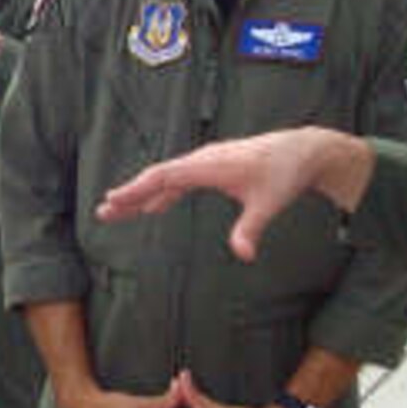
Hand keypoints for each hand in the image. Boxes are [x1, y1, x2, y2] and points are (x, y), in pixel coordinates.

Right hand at [97, 129, 367, 261]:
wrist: (303, 151)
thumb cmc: (286, 173)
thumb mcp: (270, 203)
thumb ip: (251, 228)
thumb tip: (244, 255)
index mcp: (211, 164)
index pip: (165, 176)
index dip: (138, 189)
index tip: (114, 200)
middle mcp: (204, 160)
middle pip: (158, 176)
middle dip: (130, 195)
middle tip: (103, 212)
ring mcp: (207, 162)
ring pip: (167, 178)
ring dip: (143, 194)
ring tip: (118, 211)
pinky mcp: (213, 167)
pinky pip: (180, 179)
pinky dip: (163, 193)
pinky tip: (153, 207)